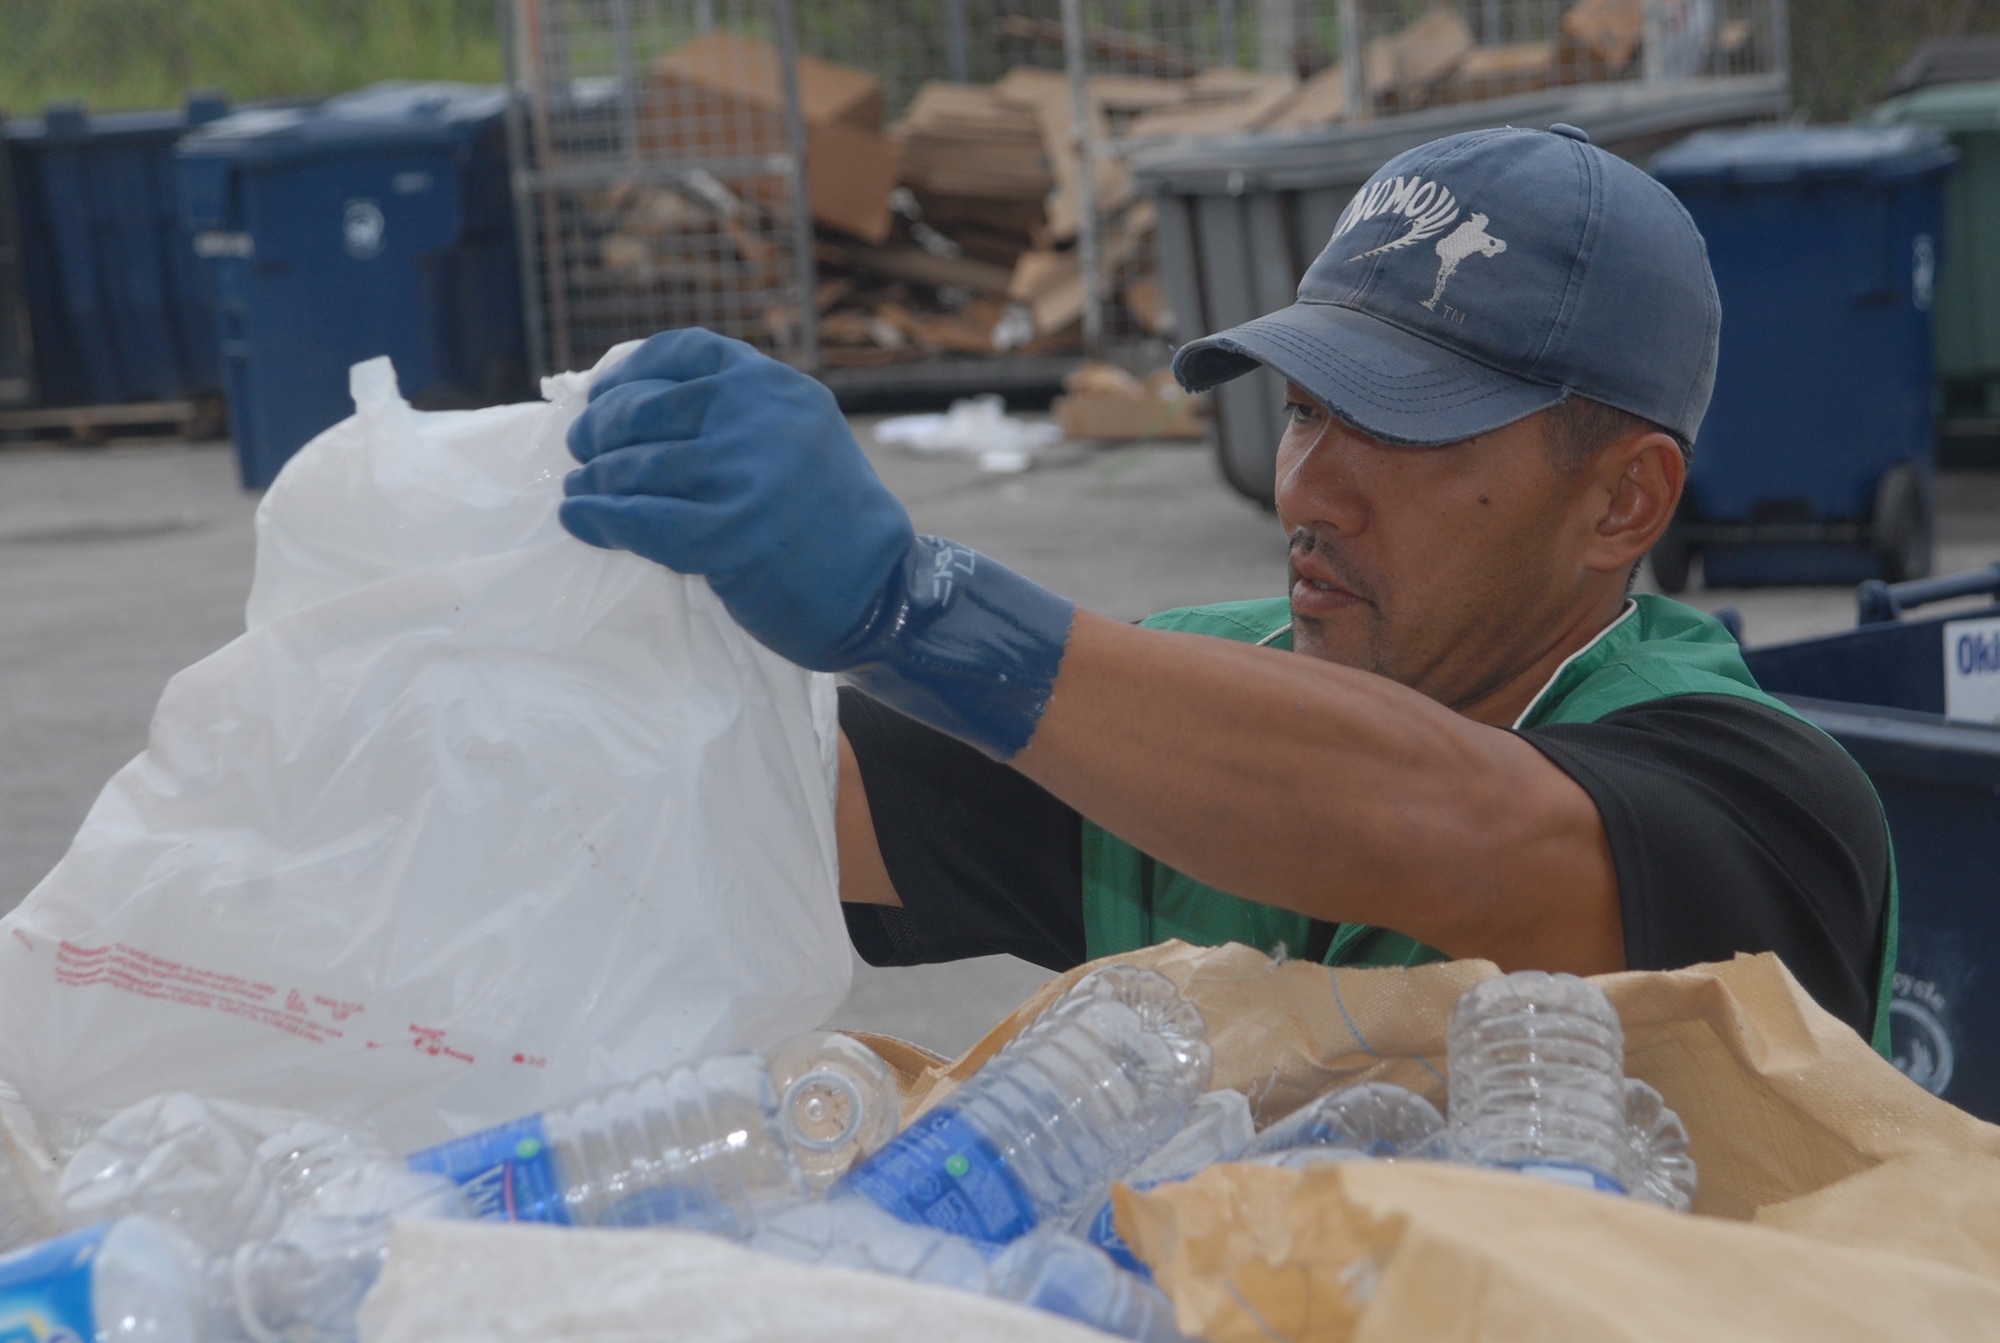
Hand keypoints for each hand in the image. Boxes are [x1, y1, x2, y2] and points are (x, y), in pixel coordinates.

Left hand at [561, 329, 913, 669]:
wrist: (879, 592)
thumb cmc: (828, 519)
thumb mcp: (797, 435)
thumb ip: (738, 413)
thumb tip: (631, 403)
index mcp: (777, 385)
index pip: (684, 352)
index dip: (629, 373)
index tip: (603, 396)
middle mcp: (761, 418)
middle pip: (646, 409)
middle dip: (601, 430)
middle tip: (583, 451)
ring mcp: (744, 476)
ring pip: (636, 466)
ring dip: (594, 480)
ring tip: (580, 492)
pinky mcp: (729, 535)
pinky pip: (638, 519)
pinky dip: (598, 518)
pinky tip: (580, 520)